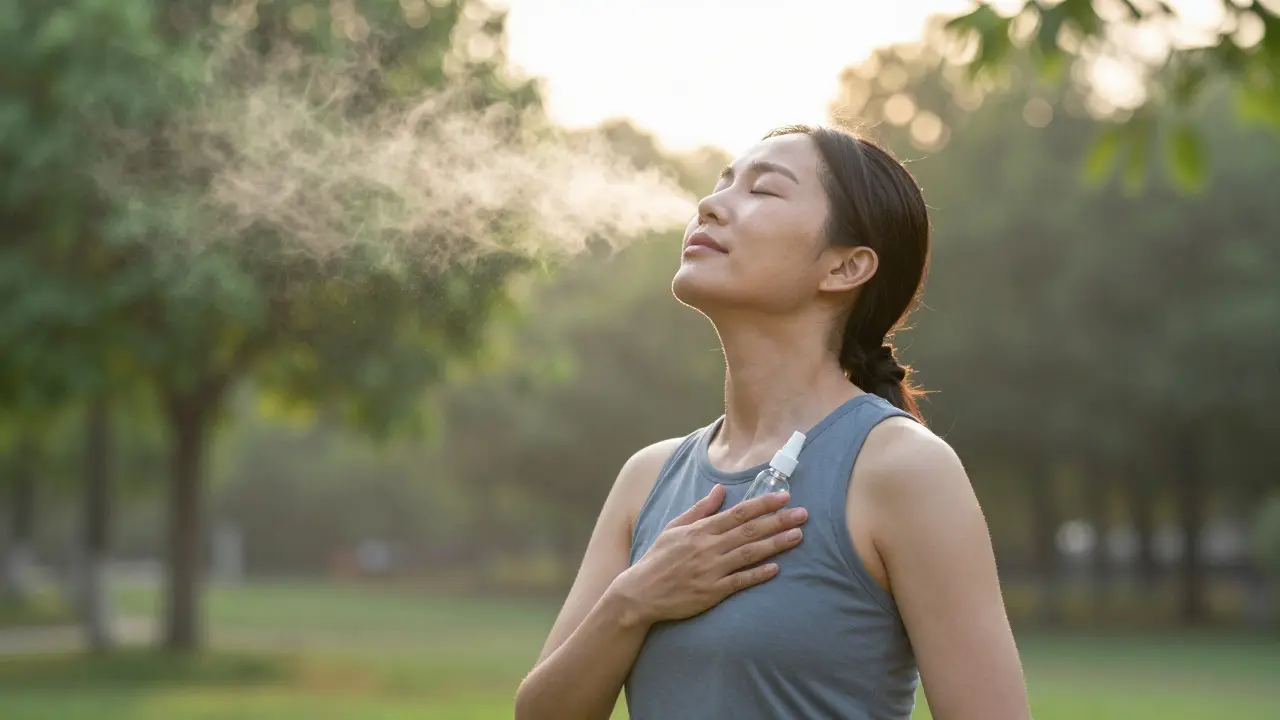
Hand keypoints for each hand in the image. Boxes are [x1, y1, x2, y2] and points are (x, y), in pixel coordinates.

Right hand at [611, 484, 807, 625]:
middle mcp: (708, 547)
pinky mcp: (711, 592)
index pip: (738, 513)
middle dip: (778, 521)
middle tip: (803, 514)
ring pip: (749, 554)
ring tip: (798, 536)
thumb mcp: (675, 527)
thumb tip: (720, 489)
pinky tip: (775, 568)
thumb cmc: (658, 558)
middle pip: (749, 531)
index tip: (784, 497)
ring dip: (775, 544)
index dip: (762, 504)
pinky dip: (757, 574)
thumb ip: (700, 509)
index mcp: (700, 530)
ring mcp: (711, 570)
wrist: (640, 592)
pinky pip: (739, 582)